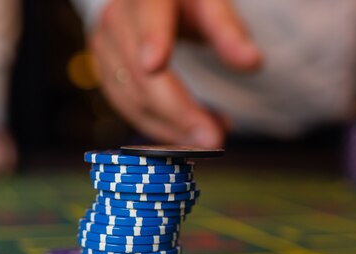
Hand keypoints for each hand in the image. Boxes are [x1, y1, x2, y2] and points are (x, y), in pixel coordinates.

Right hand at [90, 0, 260, 147]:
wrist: (147, 4)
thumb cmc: (183, 2)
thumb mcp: (210, 4)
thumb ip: (228, 31)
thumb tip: (252, 62)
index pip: (148, 14)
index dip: (151, 39)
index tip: (155, 64)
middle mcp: (116, 19)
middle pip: (141, 72)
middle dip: (177, 111)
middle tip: (212, 138)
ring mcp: (104, 48)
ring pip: (132, 98)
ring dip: (171, 126)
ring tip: (210, 135)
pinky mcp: (104, 72)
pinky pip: (127, 108)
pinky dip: (159, 126)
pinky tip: (188, 132)